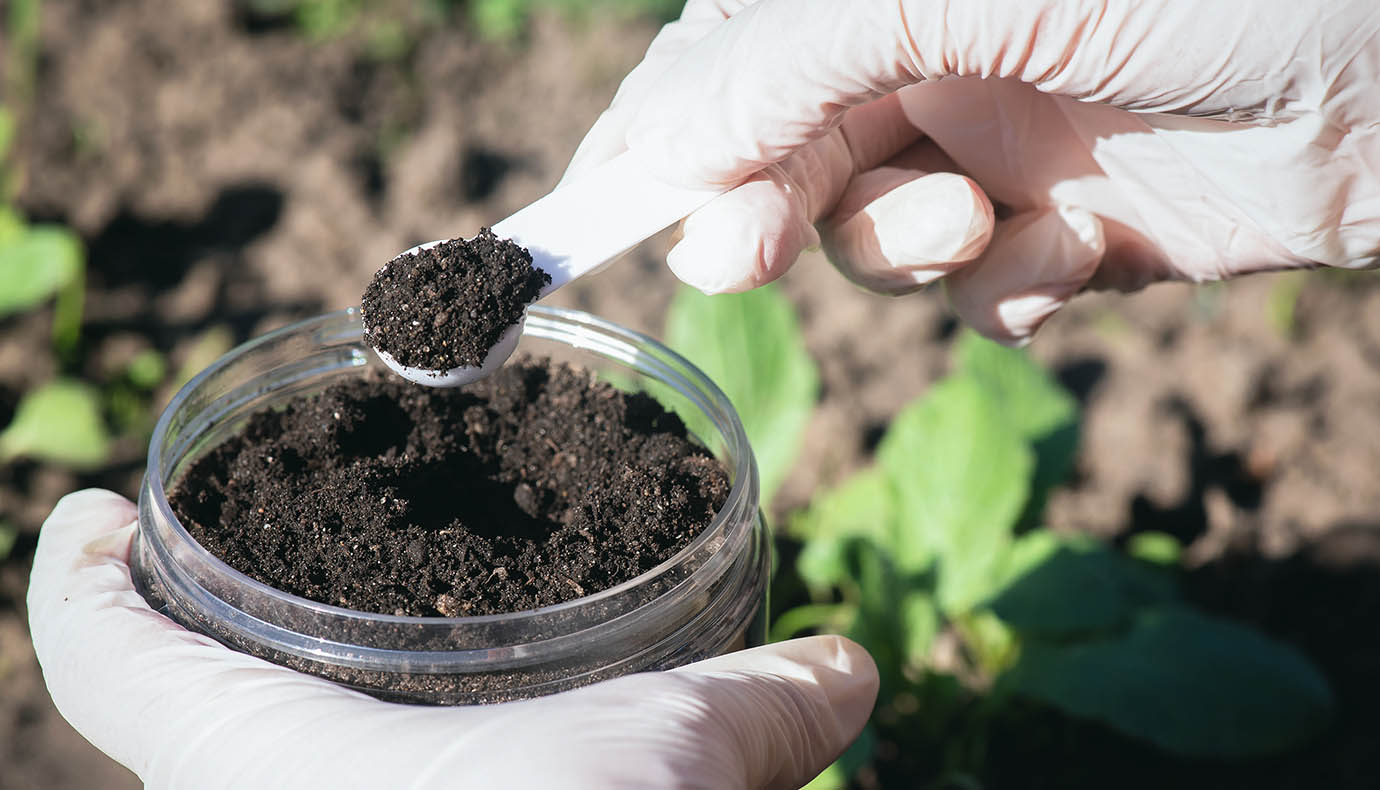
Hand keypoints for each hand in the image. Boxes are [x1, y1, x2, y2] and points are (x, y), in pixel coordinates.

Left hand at [29, 490, 877, 788]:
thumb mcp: (650, 774)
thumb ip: (743, 717)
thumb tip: (846, 673)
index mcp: (258, 756)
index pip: (103, 648)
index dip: (78, 566)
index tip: (89, 510)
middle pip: (166, 716)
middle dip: (197, 639)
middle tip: (263, 571)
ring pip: (236, 780)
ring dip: (267, 728)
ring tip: (344, 664)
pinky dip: (332, 776)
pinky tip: (424, 766)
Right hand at [566, 0, 1379, 343]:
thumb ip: (786, 64)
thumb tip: (660, 148)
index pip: (720, 66)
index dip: (653, 141)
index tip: (586, 220)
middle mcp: (927, 67)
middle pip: (779, 169)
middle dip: (765, 217)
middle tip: (746, 254)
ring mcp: (994, 153)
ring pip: (875, 250)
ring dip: (911, 251)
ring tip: (984, 220)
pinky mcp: (1064, 234)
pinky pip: (982, 300)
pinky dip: (1014, 290)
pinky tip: (1084, 250)